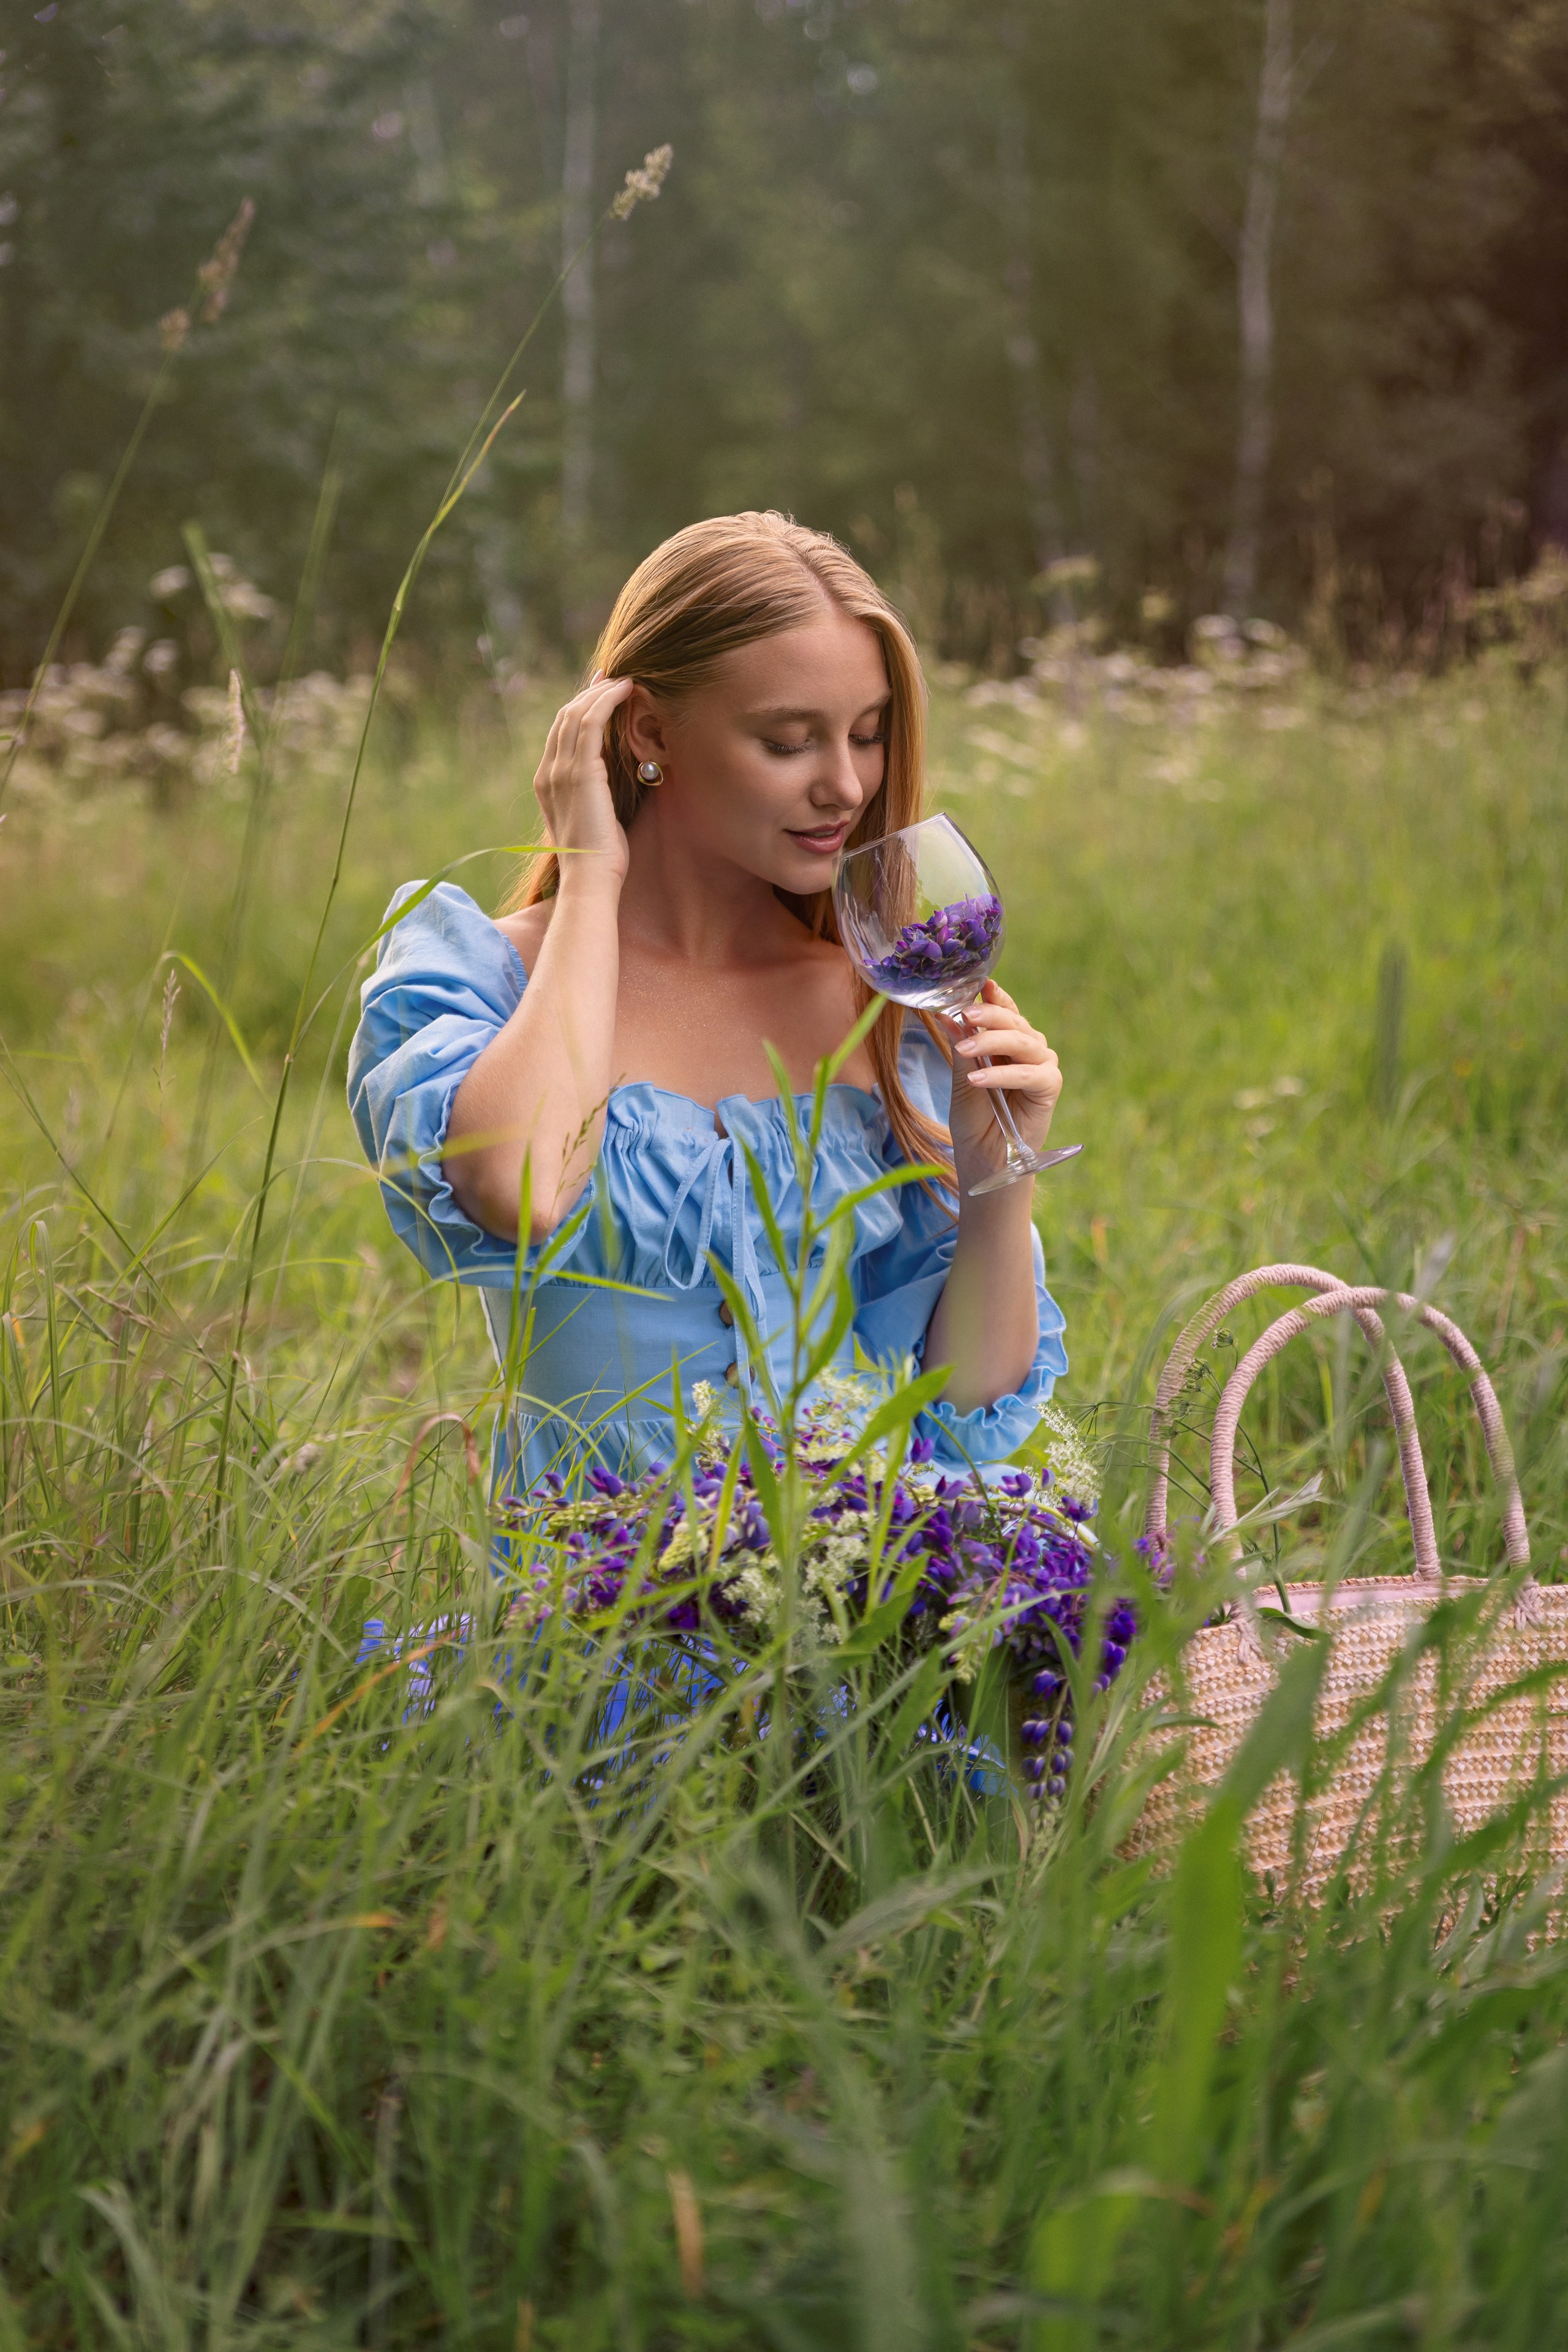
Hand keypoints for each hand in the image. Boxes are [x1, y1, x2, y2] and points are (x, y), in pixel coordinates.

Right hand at [533, 673, 635, 889]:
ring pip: (577, 713)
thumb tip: (612, 785)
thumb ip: (596, 796)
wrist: (591, 880)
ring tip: (626, 680)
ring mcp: (561, 771)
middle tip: (614, 676)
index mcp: (547, 784)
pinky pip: (590, 722)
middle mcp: (548, 772)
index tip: (601, 691)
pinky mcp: (579, 771)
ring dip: (602, 691)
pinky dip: (607, 700)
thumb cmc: (600, 860)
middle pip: (565, 717)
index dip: (581, 707)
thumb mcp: (595, 820)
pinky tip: (626, 689)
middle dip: (590, 692)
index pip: (561, 734)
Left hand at [943, 980, 1062, 1177]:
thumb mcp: (962, 1081)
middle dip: (988, 1016)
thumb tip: (948, 1014)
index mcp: (1009, 1042)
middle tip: (964, 1014)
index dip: (995, 996)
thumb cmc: (974, 1121)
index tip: (980, 984)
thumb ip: (962, 1049)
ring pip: (1023, 1042)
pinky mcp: (1050, 1088)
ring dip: (992, 1043)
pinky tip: (979, 1079)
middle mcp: (1030, 1049)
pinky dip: (1004, 1075)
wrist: (984, 1161)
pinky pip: (1030, 1074)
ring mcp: (1042, 1066)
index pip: (1005, 1010)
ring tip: (964, 1050)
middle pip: (1014, 1022)